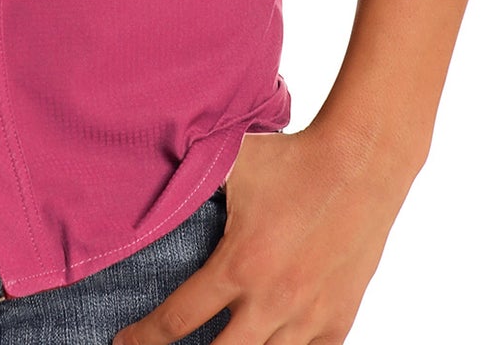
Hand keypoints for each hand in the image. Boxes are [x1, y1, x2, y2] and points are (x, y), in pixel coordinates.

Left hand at [110, 122, 410, 344]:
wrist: (361, 164)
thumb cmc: (293, 159)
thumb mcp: (233, 163)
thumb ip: (192, 178)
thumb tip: (146, 173)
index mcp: (239, 265)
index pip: (177, 320)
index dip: (145, 337)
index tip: (125, 343)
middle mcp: (272, 302)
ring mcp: (308, 318)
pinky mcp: (338, 321)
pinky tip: (268, 344)